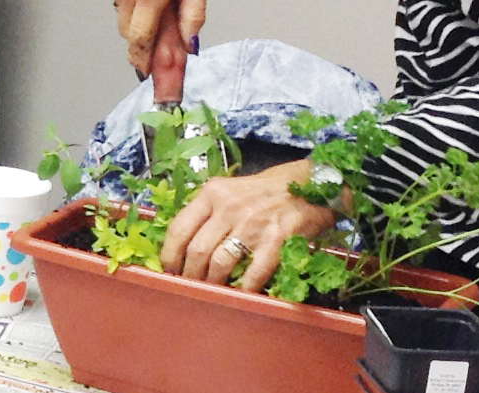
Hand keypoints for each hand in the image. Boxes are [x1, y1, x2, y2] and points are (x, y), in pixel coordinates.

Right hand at [102, 0, 209, 73]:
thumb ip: (193, 16)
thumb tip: (188, 45)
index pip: (140, 37)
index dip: (143, 57)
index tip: (147, 70)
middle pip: (128, 32)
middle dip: (142, 41)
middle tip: (159, 40)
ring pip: (122, 18)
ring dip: (137, 21)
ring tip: (156, 5)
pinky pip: (117, 2)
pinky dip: (131, 4)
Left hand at [161, 159, 337, 293]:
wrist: (310, 185)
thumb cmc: (264, 191)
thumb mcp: (229, 190)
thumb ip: (207, 212)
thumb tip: (183, 244)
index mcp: (212, 193)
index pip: (179, 228)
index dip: (170, 255)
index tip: (168, 269)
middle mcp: (228, 207)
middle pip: (197, 250)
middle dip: (190, 275)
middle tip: (189, 285)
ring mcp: (253, 224)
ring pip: (220, 263)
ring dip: (213, 283)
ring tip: (212, 291)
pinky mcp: (277, 239)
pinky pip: (254, 272)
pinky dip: (245, 288)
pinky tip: (241, 293)